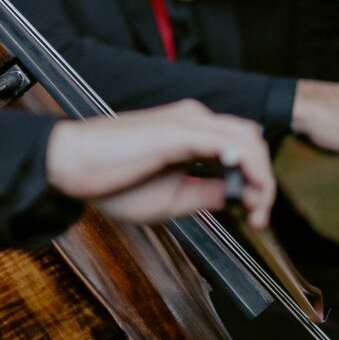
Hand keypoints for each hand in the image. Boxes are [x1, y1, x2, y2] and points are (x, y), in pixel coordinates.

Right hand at [45, 100, 274, 228]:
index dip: (257, 182)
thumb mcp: (173, 198)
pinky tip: (248, 191)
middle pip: (252, 141)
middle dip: (264, 182)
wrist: (74, 166)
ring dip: (262, 178)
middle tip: (259, 218)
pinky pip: (232, 144)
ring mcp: (189, 122)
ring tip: (256, 211)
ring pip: (249, 140)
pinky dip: (250, 168)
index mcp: (191, 135)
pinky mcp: (181, 130)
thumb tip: (241, 196)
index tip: (254, 217)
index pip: (241, 149)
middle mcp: (194, 121)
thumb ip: (208, 193)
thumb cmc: (113, 181)